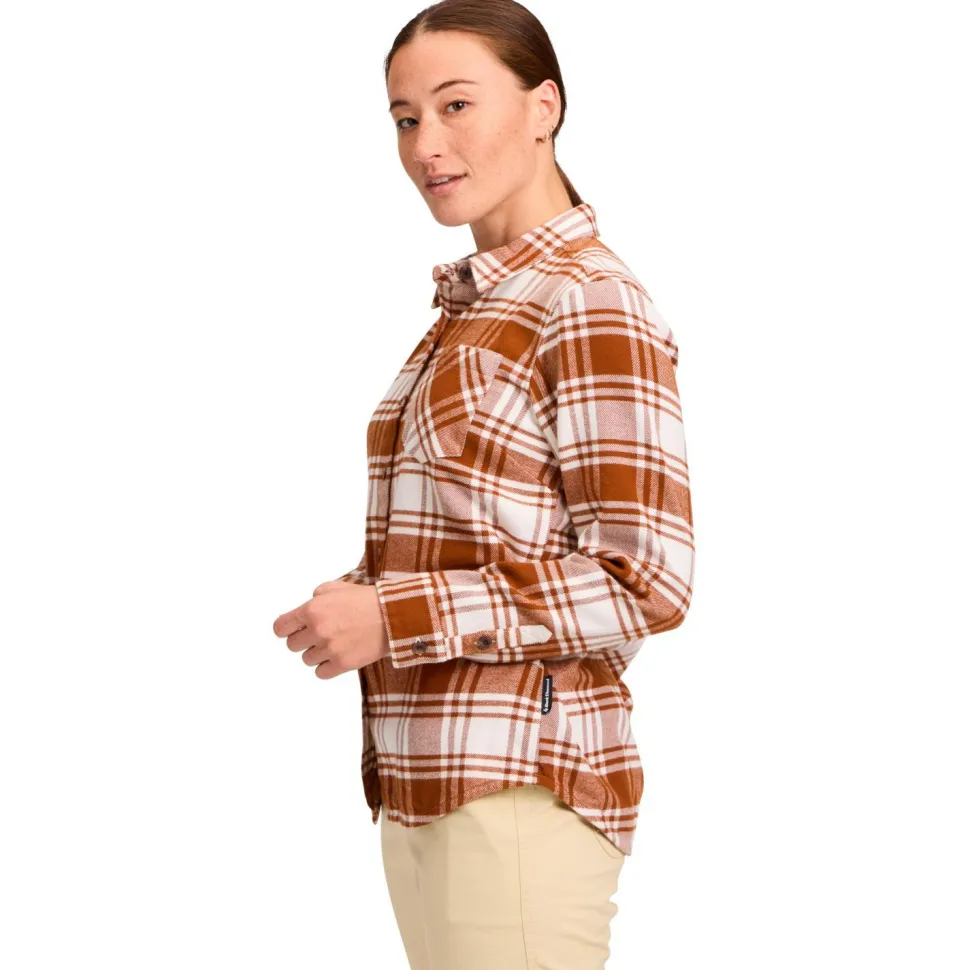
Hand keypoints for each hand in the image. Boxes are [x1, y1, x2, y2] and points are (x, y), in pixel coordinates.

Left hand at [272, 581, 389, 679]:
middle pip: (293, 646)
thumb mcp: (337, 587)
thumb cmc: (367, 600)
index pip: (280, 628)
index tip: (291, 631)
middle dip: (304, 640)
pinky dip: (327, 667)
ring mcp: (329, 648)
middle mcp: (317, 630)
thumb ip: (317, 596)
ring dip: (318, 653)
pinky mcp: (342, 664)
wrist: (394, 615)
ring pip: (307, 660)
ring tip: (335, 643)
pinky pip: (320, 673)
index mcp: (312, 609)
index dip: (286, 629)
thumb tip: (307, 607)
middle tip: (320, 635)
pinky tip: (338, 656)